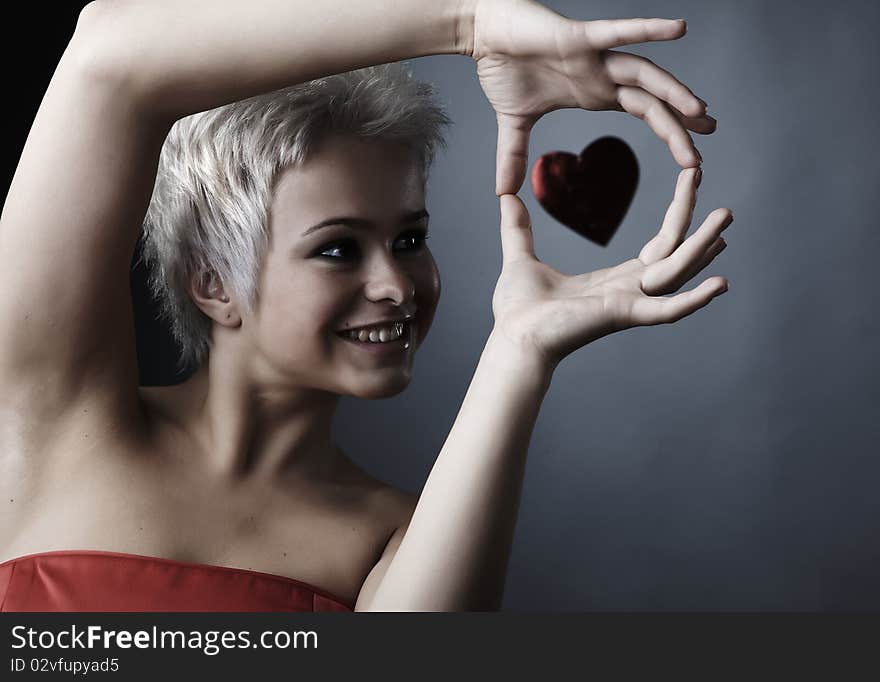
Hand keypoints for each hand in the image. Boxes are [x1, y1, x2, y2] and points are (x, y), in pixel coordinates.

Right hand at [468, 0, 716, 194]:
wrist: (485, 34)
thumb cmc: (504, 68)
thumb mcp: (513, 123)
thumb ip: (514, 157)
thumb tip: (504, 194)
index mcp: (594, 95)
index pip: (644, 115)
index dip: (671, 133)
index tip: (694, 156)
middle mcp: (602, 76)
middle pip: (651, 102)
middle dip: (681, 121)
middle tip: (710, 135)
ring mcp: (594, 57)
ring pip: (643, 74)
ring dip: (671, 91)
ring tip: (699, 110)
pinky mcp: (579, 37)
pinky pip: (618, 32)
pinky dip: (647, 30)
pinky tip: (679, 29)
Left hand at [490, 168, 731, 368]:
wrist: (513, 338)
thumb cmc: (519, 310)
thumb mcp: (521, 257)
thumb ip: (518, 229)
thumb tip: (507, 199)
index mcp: (614, 279)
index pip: (659, 243)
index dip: (678, 212)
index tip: (693, 178)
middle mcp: (630, 290)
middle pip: (675, 251)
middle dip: (695, 218)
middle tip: (710, 182)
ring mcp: (630, 304)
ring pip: (678, 272)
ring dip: (703, 247)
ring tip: (726, 217)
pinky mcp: (623, 317)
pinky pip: (667, 310)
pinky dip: (694, 300)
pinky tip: (721, 284)